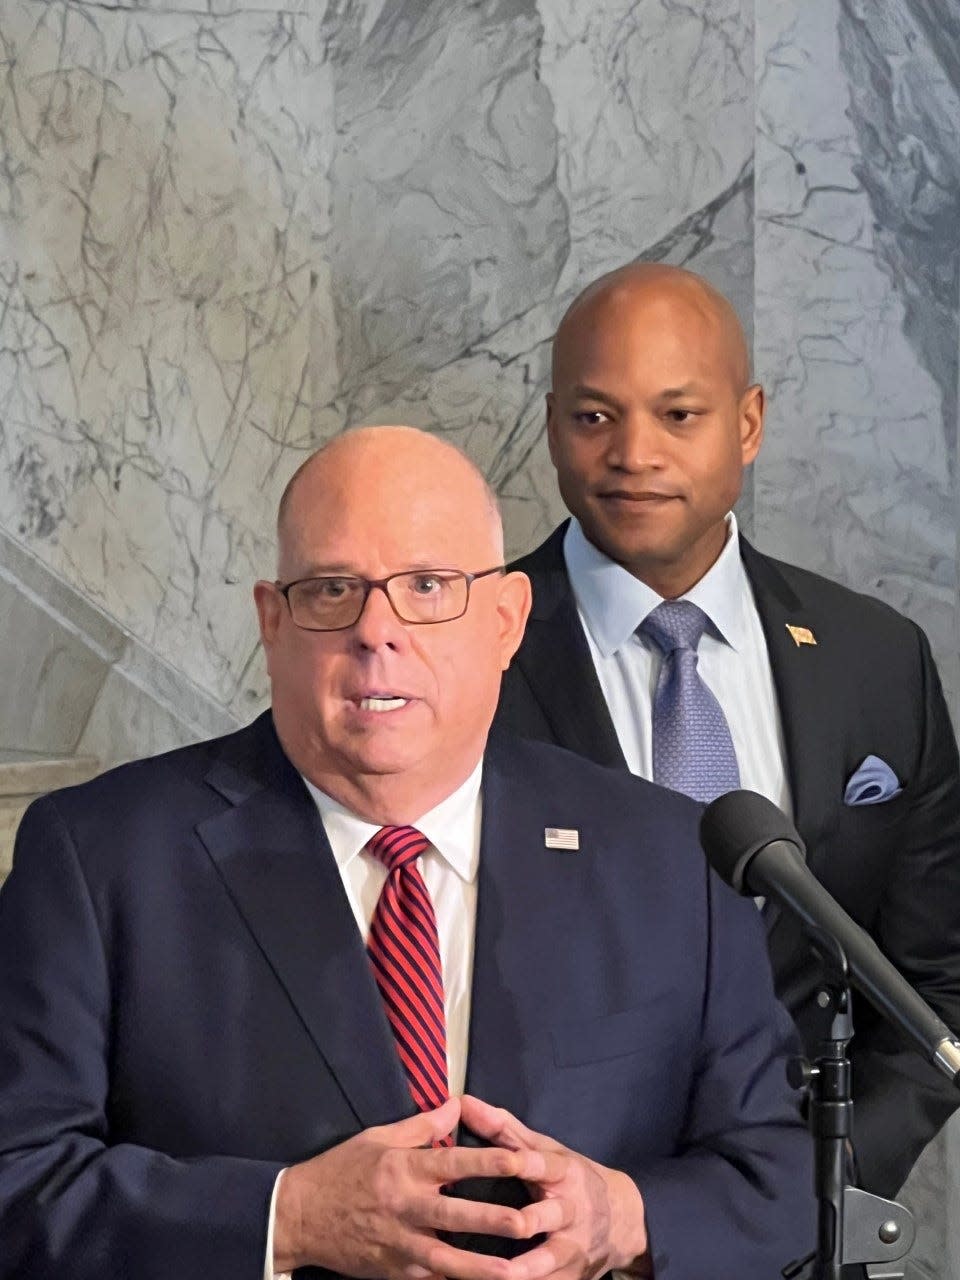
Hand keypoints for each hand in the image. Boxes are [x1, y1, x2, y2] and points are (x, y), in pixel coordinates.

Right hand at [274, 1098, 565, 1277]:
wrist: (299, 1215)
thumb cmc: (342, 1169)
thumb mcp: (378, 1137)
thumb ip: (422, 1126)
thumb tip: (456, 1106)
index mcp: (404, 1168)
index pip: (454, 1162)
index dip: (489, 1160)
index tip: (521, 1158)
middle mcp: (405, 1206)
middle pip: (456, 1214)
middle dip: (493, 1219)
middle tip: (528, 1222)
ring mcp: (398, 1243)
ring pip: (445, 1258)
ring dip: (479, 1266)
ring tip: (512, 1272)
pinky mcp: (392, 1270)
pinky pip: (427, 1279)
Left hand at [458, 1095, 651, 1279]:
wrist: (624, 1221)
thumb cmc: (571, 1177)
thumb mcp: (546, 1149)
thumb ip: (503, 1129)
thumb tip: (464, 1103)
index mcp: (563, 1173)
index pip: (540, 1164)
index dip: (519, 1161)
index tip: (500, 1160)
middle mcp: (570, 1210)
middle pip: (543, 1217)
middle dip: (520, 1222)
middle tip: (491, 1224)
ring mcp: (572, 1247)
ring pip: (546, 1260)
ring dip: (521, 1270)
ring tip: (494, 1275)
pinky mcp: (572, 1276)